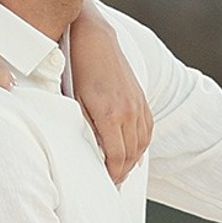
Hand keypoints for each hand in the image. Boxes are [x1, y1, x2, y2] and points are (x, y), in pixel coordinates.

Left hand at [66, 2, 152, 182]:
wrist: (94, 38)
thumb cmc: (76, 68)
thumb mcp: (74, 100)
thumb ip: (85, 127)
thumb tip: (91, 152)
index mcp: (110, 114)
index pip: (117, 156)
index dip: (112, 174)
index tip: (105, 184)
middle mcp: (129, 111)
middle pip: (131, 153)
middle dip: (123, 172)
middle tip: (112, 184)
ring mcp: (137, 104)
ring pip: (142, 143)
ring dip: (134, 160)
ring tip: (123, 172)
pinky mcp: (140, 97)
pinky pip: (148, 128)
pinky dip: (142, 144)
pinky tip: (135, 151)